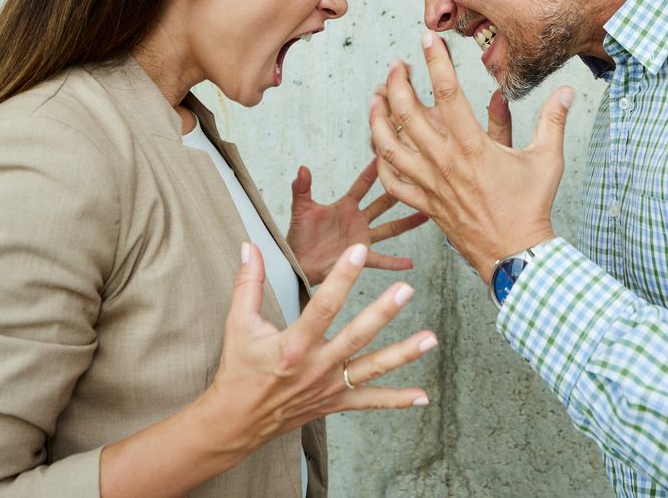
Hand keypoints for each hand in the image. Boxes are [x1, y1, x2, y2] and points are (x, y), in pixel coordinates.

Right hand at [198, 243, 436, 462]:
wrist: (236, 421)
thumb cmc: (238, 370)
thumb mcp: (239, 323)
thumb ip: (248, 283)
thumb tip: (248, 245)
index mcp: (292, 345)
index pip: (322, 306)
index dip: (342, 278)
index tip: (358, 252)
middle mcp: (315, 367)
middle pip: (356, 336)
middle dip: (383, 313)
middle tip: (407, 290)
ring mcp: (328, 387)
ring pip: (371, 369)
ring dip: (403, 354)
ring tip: (431, 339)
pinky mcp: (335, 403)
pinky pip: (369, 402)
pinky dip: (397, 400)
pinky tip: (423, 396)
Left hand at [287, 160, 427, 285]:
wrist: (296, 263)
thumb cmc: (298, 235)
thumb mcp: (301, 209)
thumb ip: (302, 188)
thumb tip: (302, 168)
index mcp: (345, 206)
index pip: (363, 185)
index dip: (374, 171)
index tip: (387, 156)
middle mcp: (357, 220)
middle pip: (383, 204)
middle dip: (399, 192)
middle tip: (417, 180)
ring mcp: (362, 238)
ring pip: (389, 229)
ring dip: (407, 223)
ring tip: (427, 215)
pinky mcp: (361, 257)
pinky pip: (381, 260)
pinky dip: (395, 262)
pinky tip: (410, 263)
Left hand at [368, 33, 573, 281]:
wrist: (515, 254)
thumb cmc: (531, 206)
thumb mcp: (547, 159)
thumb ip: (553, 120)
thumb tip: (567, 91)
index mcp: (473, 147)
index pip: (447, 94)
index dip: (435, 63)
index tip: (428, 40)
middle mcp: (445, 162)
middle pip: (407, 115)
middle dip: (397, 83)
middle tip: (398, 65)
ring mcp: (431, 184)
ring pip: (390, 146)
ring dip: (378, 119)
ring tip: (377, 96)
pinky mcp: (425, 204)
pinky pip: (392, 181)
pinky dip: (381, 161)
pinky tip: (379, 145)